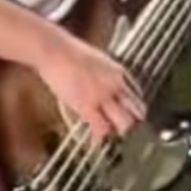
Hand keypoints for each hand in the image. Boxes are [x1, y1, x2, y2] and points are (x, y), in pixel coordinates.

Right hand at [36, 29, 146, 143]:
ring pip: (124, 123)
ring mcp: (103, 96)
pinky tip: (96, 142)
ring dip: (118, 132)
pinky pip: (101, 128)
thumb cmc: (65, 51)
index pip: (136, 96)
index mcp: (118, 72)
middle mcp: (116, 84)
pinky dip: (99, 137)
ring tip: (112, 139)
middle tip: (127, 133)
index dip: (134, 110)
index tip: (131, 117)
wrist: (53, 49)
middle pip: (137, 111)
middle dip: (133, 123)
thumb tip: (101, 86)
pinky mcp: (87, 105)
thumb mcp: (94, 60)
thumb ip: (102, 75)